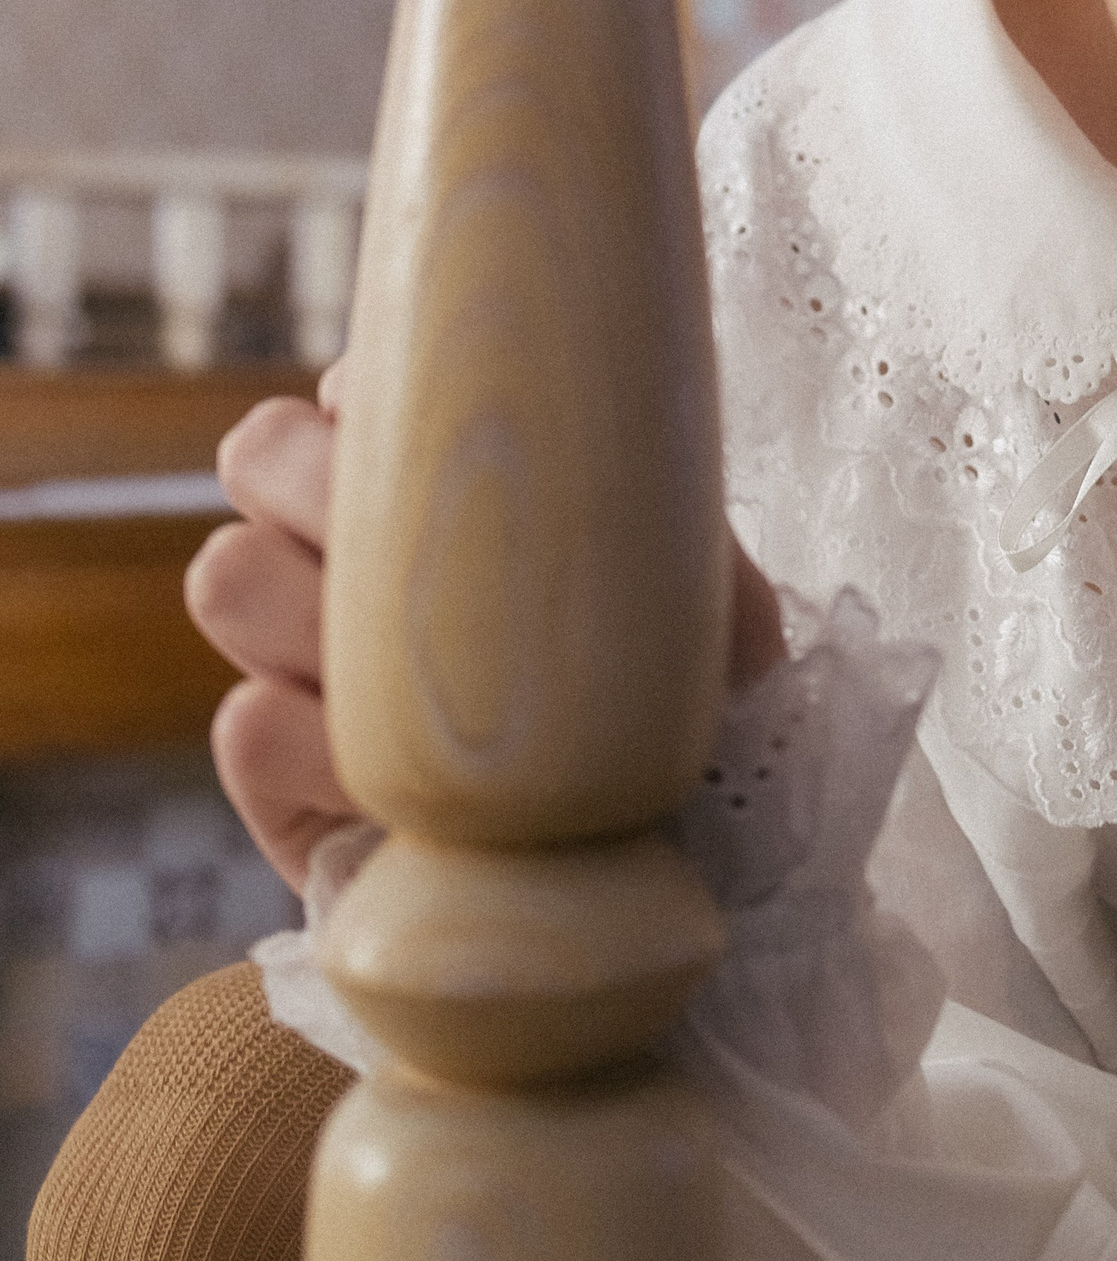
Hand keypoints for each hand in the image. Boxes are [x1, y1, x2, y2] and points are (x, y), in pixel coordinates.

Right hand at [187, 362, 787, 892]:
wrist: (620, 878)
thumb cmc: (653, 720)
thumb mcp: (700, 628)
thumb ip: (708, 580)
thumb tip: (744, 626)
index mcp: (422, 480)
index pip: (354, 381)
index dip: (380, 388)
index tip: (456, 425)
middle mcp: (340, 550)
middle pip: (259, 450)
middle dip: (320, 478)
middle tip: (420, 541)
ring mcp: (291, 658)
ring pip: (229, 572)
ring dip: (310, 608)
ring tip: (419, 672)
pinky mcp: (275, 782)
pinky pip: (243, 725)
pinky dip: (314, 742)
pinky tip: (398, 779)